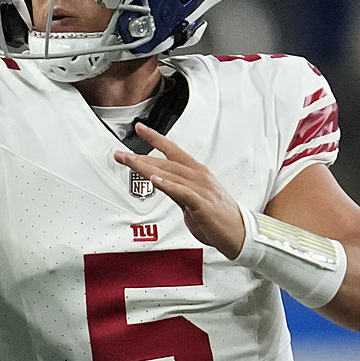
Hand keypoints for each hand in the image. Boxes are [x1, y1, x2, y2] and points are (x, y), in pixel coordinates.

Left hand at [118, 124, 246, 255]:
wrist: (238, 232)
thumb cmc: (218, 216)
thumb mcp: (192, 199)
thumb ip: (176, 189)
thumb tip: (161, 183)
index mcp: (196, 172)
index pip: (173, 150)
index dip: (155, 138)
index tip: (139, 128)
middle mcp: (198, 176)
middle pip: (165, 162)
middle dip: (140, 157)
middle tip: (121, 154)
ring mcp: (201, 188)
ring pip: (170, 174)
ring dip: (147, 168)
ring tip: (130, 162)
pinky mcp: (202, 203)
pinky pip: (182, 192)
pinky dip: (168, 185)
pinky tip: (155, 180)